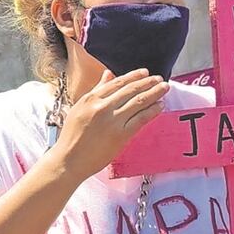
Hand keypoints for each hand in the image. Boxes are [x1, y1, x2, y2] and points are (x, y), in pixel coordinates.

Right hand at [53, 68, 169, 180]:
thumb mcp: (79, 108)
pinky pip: (141, 119)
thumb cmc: (72, 137)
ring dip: (154, 93)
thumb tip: (108, 74)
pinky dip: (152, 111)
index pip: (117, 83)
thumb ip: (96, 90)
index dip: (134, 76)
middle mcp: (102, 107)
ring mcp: (112, 121)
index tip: (145, 73)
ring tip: (164, 88)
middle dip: (148, 82)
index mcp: (91, 98)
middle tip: (160, 78)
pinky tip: (160, 106)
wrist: (69, 160)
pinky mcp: (120, 135)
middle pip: (131, 90)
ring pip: (138, 102)